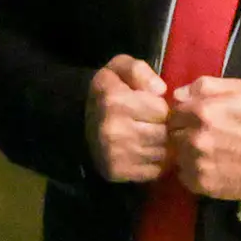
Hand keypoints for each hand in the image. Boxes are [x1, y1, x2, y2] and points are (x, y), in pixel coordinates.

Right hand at [87, 55, 169, 183]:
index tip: (151, 107)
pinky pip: (154, 171)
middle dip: (165, 128)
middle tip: (155, 125)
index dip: (161, 108)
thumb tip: (160, 90)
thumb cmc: (107, 92)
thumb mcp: (119, 68)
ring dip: (163, 146)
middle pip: (164, 134)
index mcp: (115, 101)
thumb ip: (139, 70)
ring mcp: (113, 154)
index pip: (162, 110)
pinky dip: (156, 163)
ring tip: (153, 138)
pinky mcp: (116, 172)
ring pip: (163, 154)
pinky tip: (146, 152)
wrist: (75, 121)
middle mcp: (113, 130)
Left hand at [168, 77, 240, 202]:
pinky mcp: (200, 183)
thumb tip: (177, 94)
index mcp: (202, 111)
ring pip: (177, 154)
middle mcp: (195, 137)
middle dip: (184, 133)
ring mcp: (197, 162)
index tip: (195, 119)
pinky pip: (184, 175)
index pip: (174, 112)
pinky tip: (210, 166)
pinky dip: (192, 171)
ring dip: (187, 153)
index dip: (184, 115)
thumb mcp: (240, 90)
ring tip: (209, 152)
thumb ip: (205, 85)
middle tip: (204, 136)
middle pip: (173, 134)